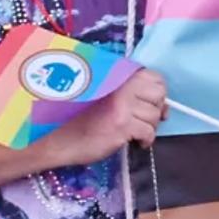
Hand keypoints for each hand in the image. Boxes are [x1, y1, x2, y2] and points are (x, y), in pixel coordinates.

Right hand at [42, 68, 168, 165]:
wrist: (55, 138)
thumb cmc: (77, 119)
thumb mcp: (102, 96)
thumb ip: (127, 92)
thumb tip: (163, 105)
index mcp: (116, 76)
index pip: (154, 77)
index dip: (156, 92)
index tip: (150, 104)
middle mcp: (121, 86)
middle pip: (159, 95)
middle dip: (155, 109)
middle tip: (143, 120)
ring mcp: (122, 105)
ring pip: (154, 115)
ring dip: (148, 127)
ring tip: (133, 132)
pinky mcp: (121, 125)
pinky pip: (148, 132)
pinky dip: (146, 140)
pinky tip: (134, 142)